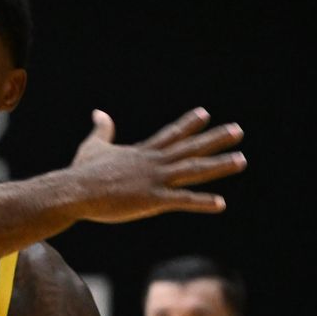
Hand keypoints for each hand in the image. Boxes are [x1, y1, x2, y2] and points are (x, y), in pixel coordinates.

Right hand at [70, 107, 245, 222]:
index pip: (170, 135)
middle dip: (215, 139)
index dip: (189, 125)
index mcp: (141, 153)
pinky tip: (220, 203)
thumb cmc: (81, 171)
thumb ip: (102, 130)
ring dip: (218, 165)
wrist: (75, 190)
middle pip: (189, 148)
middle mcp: (152, 163)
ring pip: (192, 169)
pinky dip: (201, 201)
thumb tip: (99, 112)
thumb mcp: (92, 146)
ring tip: (241, 160)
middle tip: (238, 130)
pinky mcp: (151, 200)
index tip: (205, 114)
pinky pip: (182, 200)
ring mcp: (154, 180)